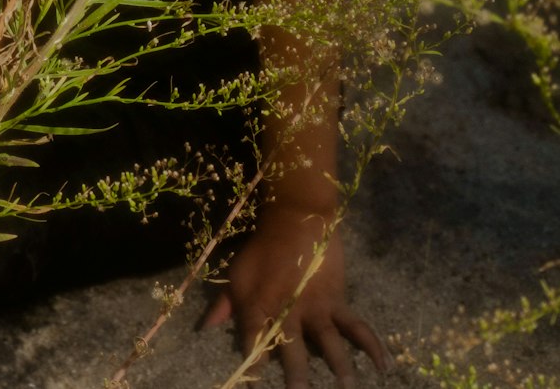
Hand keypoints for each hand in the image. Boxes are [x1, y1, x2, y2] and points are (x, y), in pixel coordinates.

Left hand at [201, 205, 387, 386]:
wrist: (294, 217)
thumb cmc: (261, 247)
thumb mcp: (237, 273)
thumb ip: (223, 305)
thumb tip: (205, 329)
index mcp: (259, 307)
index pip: (253, 345)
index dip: (253, 371)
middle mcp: (288, 312)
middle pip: (292, 353)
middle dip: (297, 379)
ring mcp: (316, 307)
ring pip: (329, 344)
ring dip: (338, 368)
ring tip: (346, 388)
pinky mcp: (337, 300)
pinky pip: (357, 326)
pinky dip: (372, 344)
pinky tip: (383, 364)